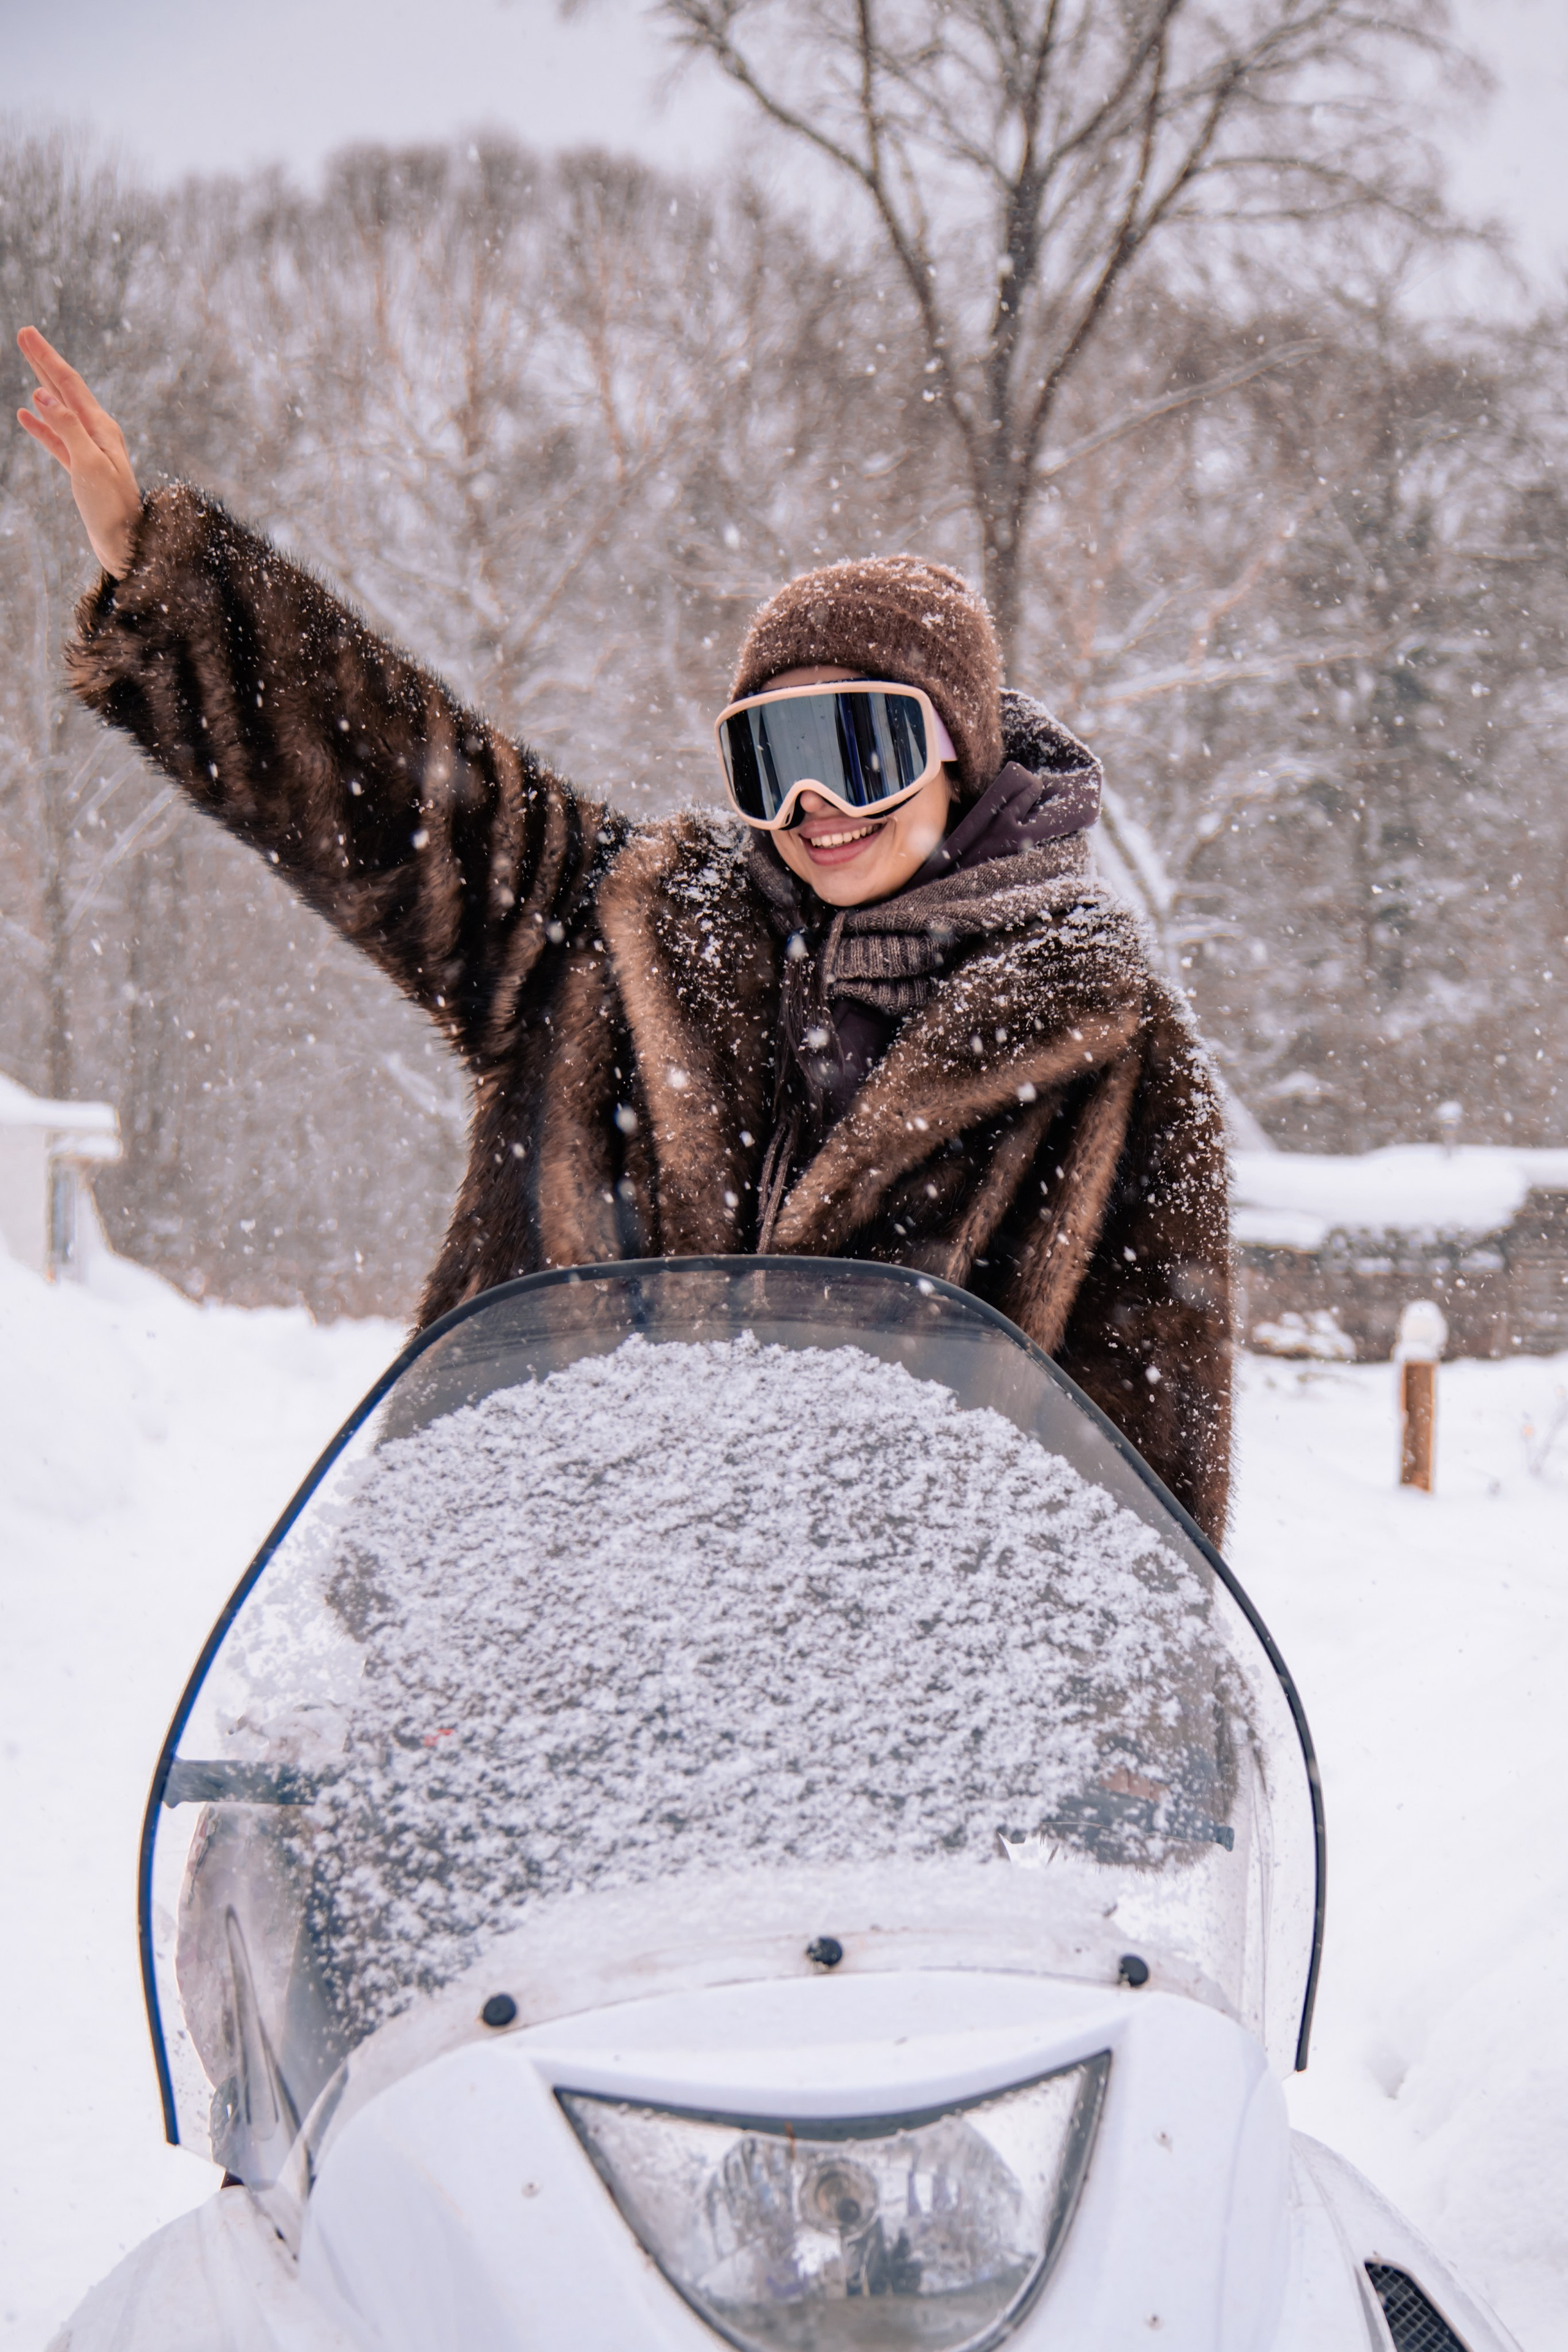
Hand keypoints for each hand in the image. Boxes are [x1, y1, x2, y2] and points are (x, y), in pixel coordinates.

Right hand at [16, 326, 141, 576]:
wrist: (126, 545)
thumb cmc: (111, 508)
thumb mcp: (88, 465)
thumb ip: (67, 428)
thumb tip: (43, 395)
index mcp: (103, 428)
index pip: (69, 383)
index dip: (46, 357)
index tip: (26, 333)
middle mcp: (99, 434)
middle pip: (66, 389)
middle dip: (44, 361)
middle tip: (24, 334)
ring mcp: (90, 450)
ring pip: (60, 409)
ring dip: (42, 385)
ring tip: (27, 362)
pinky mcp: (82, 469)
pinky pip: (57, 439)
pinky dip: (41, 425)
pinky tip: (25, 414)